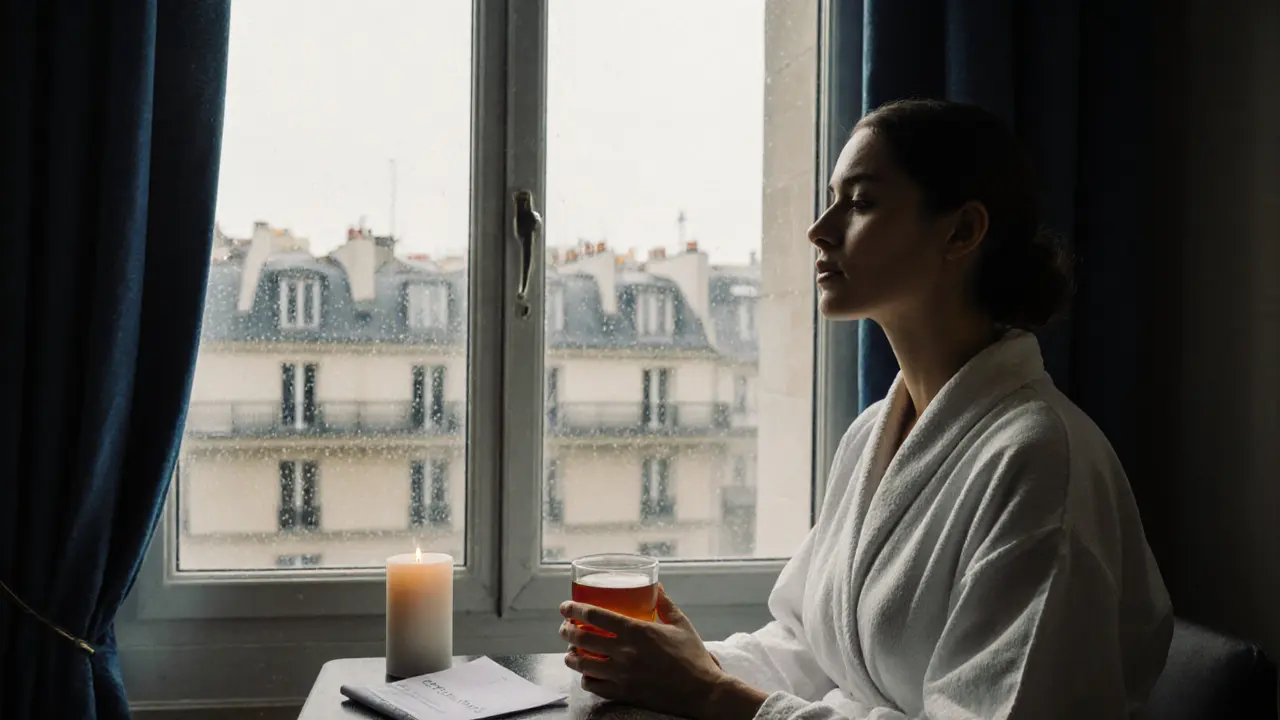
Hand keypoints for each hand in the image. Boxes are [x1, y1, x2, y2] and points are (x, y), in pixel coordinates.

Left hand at [559, 585, 766, 719]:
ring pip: (583, 664)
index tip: (565, 607)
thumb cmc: (693, 657)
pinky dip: (586, 678)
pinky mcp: (624, 693)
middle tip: (564, 628)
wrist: (703, 692)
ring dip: (571, 656)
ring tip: (570, 652)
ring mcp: (622, 675)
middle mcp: (625, 652)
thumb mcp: (681, 624)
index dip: (575, 610)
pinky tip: (587, 673)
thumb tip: (656, 586)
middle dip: (567, 631)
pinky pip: (594, 686)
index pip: (595, 616)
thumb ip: (665, 604)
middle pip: (582, 639)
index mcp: (637, 631)